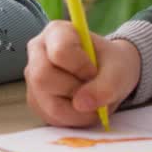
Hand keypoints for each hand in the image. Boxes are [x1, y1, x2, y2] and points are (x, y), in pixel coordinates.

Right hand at [24, 20, 141, 126]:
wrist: (110, 75)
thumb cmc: (112, 64)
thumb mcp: (118, 71)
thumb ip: (105, 85)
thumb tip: (80, 104)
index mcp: (56, 32)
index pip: (60, 51)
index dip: (80, 67)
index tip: (94, 71)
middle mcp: (37, 52)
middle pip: (43, 77)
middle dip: (74, 90)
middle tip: (92, 88)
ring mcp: (33, 78)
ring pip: (47, 103)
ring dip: (77, 110)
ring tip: (91, 101)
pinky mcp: (36, 100)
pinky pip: (50, 117)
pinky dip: (72, 119)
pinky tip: (83, 109)